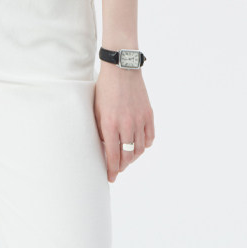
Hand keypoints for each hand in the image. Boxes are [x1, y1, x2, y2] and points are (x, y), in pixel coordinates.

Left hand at [94, 63, 153, 181]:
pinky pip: (149, 138)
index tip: (110, 177)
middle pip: (127, 156)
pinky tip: (139, 147)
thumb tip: (105, 146)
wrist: (122, 70)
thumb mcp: (96, 110)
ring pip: (139, 149)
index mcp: (110, 124)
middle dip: (122, 166)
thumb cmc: (105, 89)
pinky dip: (144, 145)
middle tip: (118, 169)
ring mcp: (139, 120)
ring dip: (133, 158)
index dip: (111, 169)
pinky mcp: (149, 115)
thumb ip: (101, 130)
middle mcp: (126, 124)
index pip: (112, 155)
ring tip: (128, 159)